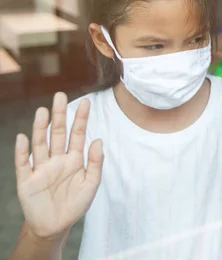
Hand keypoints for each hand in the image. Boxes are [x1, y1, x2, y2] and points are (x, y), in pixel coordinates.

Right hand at [14, 93, 103, 238]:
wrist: (55, 226)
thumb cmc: (75, 204)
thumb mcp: (91, 184)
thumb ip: (95, 163)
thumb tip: (98, 140)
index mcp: (74, 159)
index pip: (77, 134)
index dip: (81, 118)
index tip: (86, 101)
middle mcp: (57, 159)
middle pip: (57, 133)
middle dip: (59, 115)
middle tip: (60, 95)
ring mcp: (41, 168)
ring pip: (40, 144)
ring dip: (41, 128)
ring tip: (43, 111)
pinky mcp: (26, 180)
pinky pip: (23, 163)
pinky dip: (22, 151)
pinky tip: (23, 137)